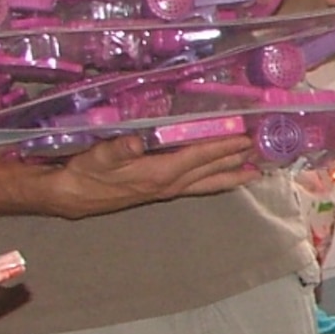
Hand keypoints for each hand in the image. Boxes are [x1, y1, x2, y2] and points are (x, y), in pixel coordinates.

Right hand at [47, 134, 258, 217]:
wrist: (72, 195)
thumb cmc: (85, 172)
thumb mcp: (98, 157)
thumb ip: (118, 148)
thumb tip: (136, 139)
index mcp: (159, 173)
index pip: (198, 156)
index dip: (222, 146)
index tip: (244, 137)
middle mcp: (170, 184)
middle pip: (211, 170)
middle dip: (236, 159)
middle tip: (263, 150)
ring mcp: (168, 189)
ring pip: (208, 182)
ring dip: (232, 175)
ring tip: (256, 171)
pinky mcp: (162, 190)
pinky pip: (198, 185)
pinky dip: (215, 180)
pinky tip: (224, 177)